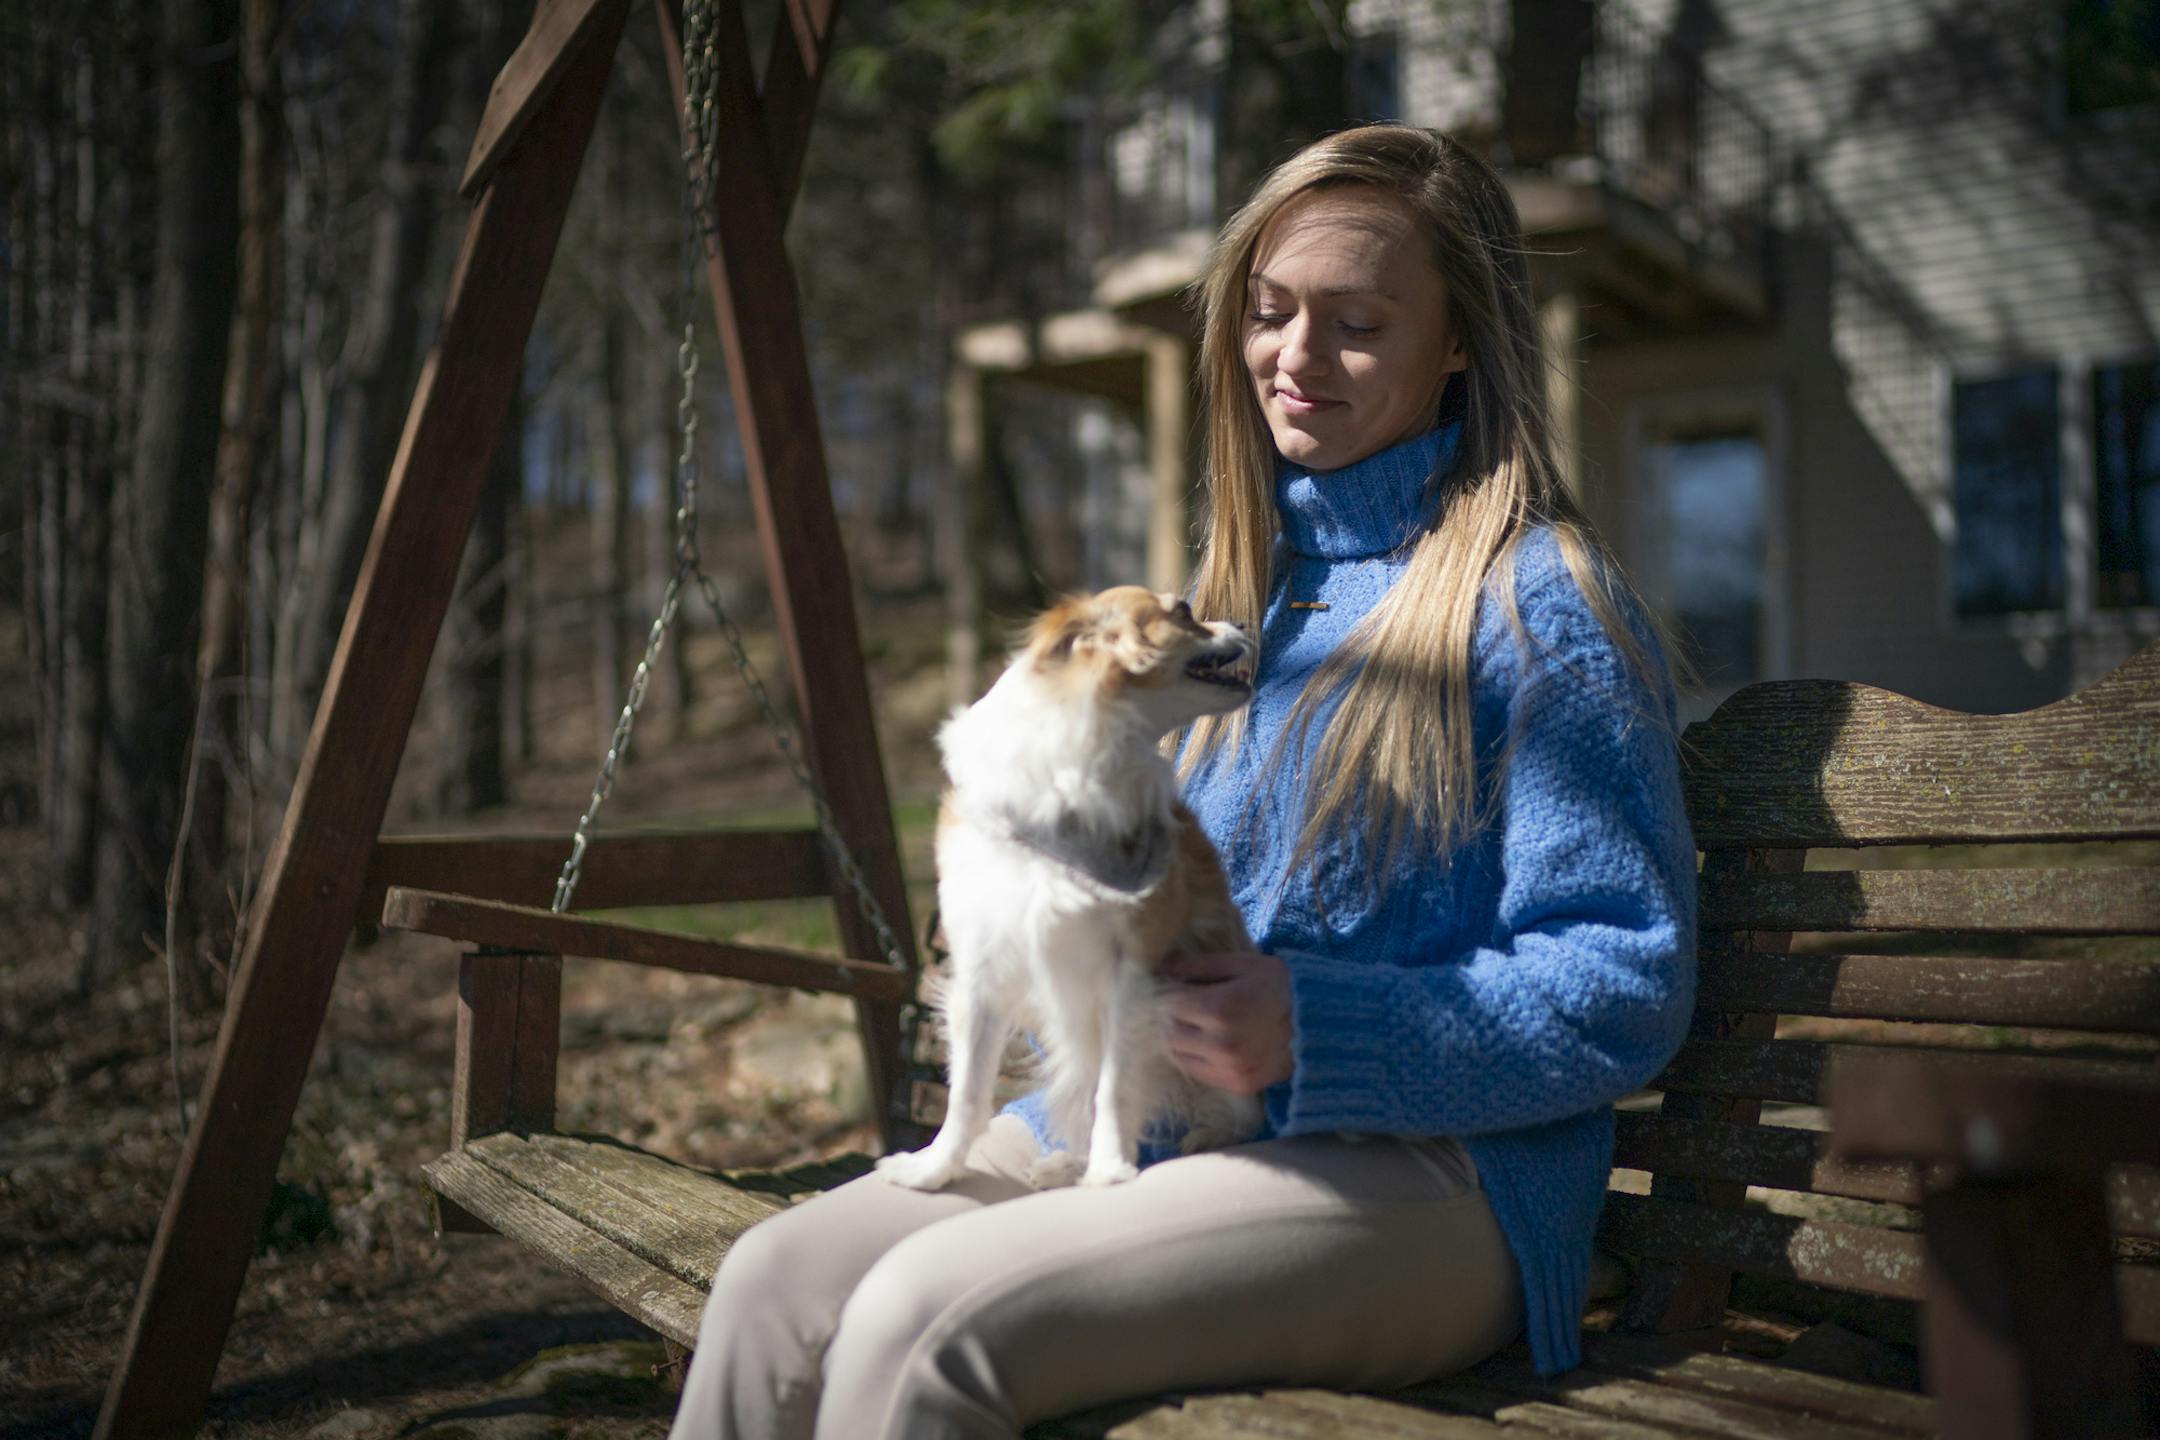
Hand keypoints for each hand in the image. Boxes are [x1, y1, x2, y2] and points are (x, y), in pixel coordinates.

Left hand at [1161, 951, 1293, 1094]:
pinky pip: (1199, 1074)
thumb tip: (1164, 967)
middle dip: (1171, 1019)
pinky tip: (1209, 1044)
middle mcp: (1220, 1044)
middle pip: (1169, 1033)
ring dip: (1181, 1041)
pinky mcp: (1238, 1086)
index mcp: (1219, 1009)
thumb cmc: (1281, 987)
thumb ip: (1200, 966)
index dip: (1165, 994)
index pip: (1168, 1004)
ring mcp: (1229, 1069)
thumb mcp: (1243, 965)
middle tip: (1184, 1007)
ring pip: (1179, 1057)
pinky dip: (1197, 1059)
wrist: (1322, 1024)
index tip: (1171, 987)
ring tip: (1196, 1026)